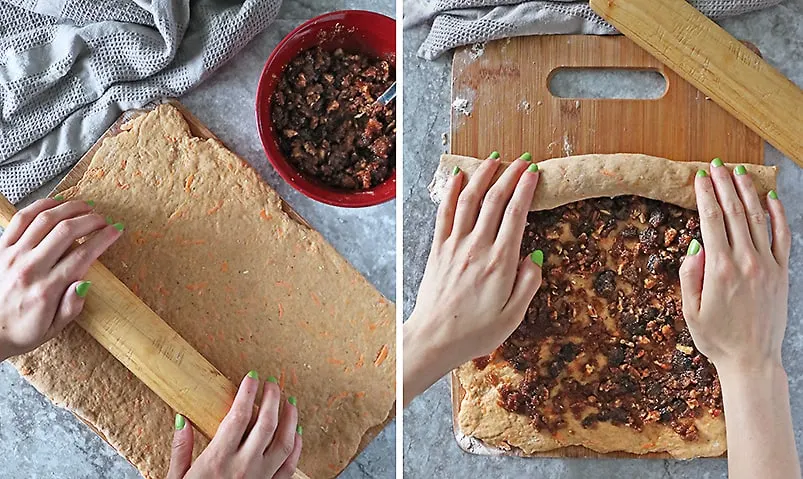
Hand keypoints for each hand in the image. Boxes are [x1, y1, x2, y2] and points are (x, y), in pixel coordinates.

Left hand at [0, 198, 121, 360]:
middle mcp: (30, 268)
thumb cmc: (21, 330)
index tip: (116, 231)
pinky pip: (22, 218)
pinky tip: (56, 204)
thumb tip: (84, 283)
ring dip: (70, 208)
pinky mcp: (1, 248)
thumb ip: (71, 306)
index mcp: (47, 290)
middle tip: (103, 219)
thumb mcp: (53, 329)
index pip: (84, 255)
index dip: (104, 238)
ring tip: (85, 207)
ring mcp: (13, 255)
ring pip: (46, 219)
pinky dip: (41, 206)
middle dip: (91, 220)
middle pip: (67, 231)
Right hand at [168, 371, 301, 478]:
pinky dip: (296, 448)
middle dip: (272, 399)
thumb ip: (180, 449)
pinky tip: (297, 434)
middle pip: (266, 424)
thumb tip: (181, 418)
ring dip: (290, 419)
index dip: (248, 393)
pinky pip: (290, 467)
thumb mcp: (175, 478)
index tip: (252, 377)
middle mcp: (244, 467)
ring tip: (290, 401)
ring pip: (284, 442)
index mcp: (218, 459)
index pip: (238, 416)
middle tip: (274, 383)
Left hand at [404, 153, 542, 404]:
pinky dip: (452, 192)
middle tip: (521, 159)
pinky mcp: (437, 250)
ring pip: (469, 200)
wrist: (433, 339)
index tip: (534, 172)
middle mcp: (476, 247)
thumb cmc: (474, 333)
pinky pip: (444, 213)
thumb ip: (528, 284)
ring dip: (482, 176)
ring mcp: (454, 245)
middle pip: (494, 200)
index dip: (525, 188)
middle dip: (509, 175)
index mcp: (500, 262)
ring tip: (493, 159)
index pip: (516, 214)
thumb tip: (535, 257)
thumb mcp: (513, 316)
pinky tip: (458, 177)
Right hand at [679, 160, 789, 373]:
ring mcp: (767, 266)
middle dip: (723, 185)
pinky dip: (777, 214)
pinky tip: (770, 198)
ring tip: (738, 172)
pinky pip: (782, 237)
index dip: (704, 195)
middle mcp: (745, 262)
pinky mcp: (782, 273)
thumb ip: (690, 276)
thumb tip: (695, 244)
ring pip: (757, 219)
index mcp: (719, 270)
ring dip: (747, 192)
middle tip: (715, 165)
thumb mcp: (690, 311)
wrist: (752, 360)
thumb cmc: (716, 338)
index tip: (699, 177)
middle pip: (733, 213)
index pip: (710, 221)